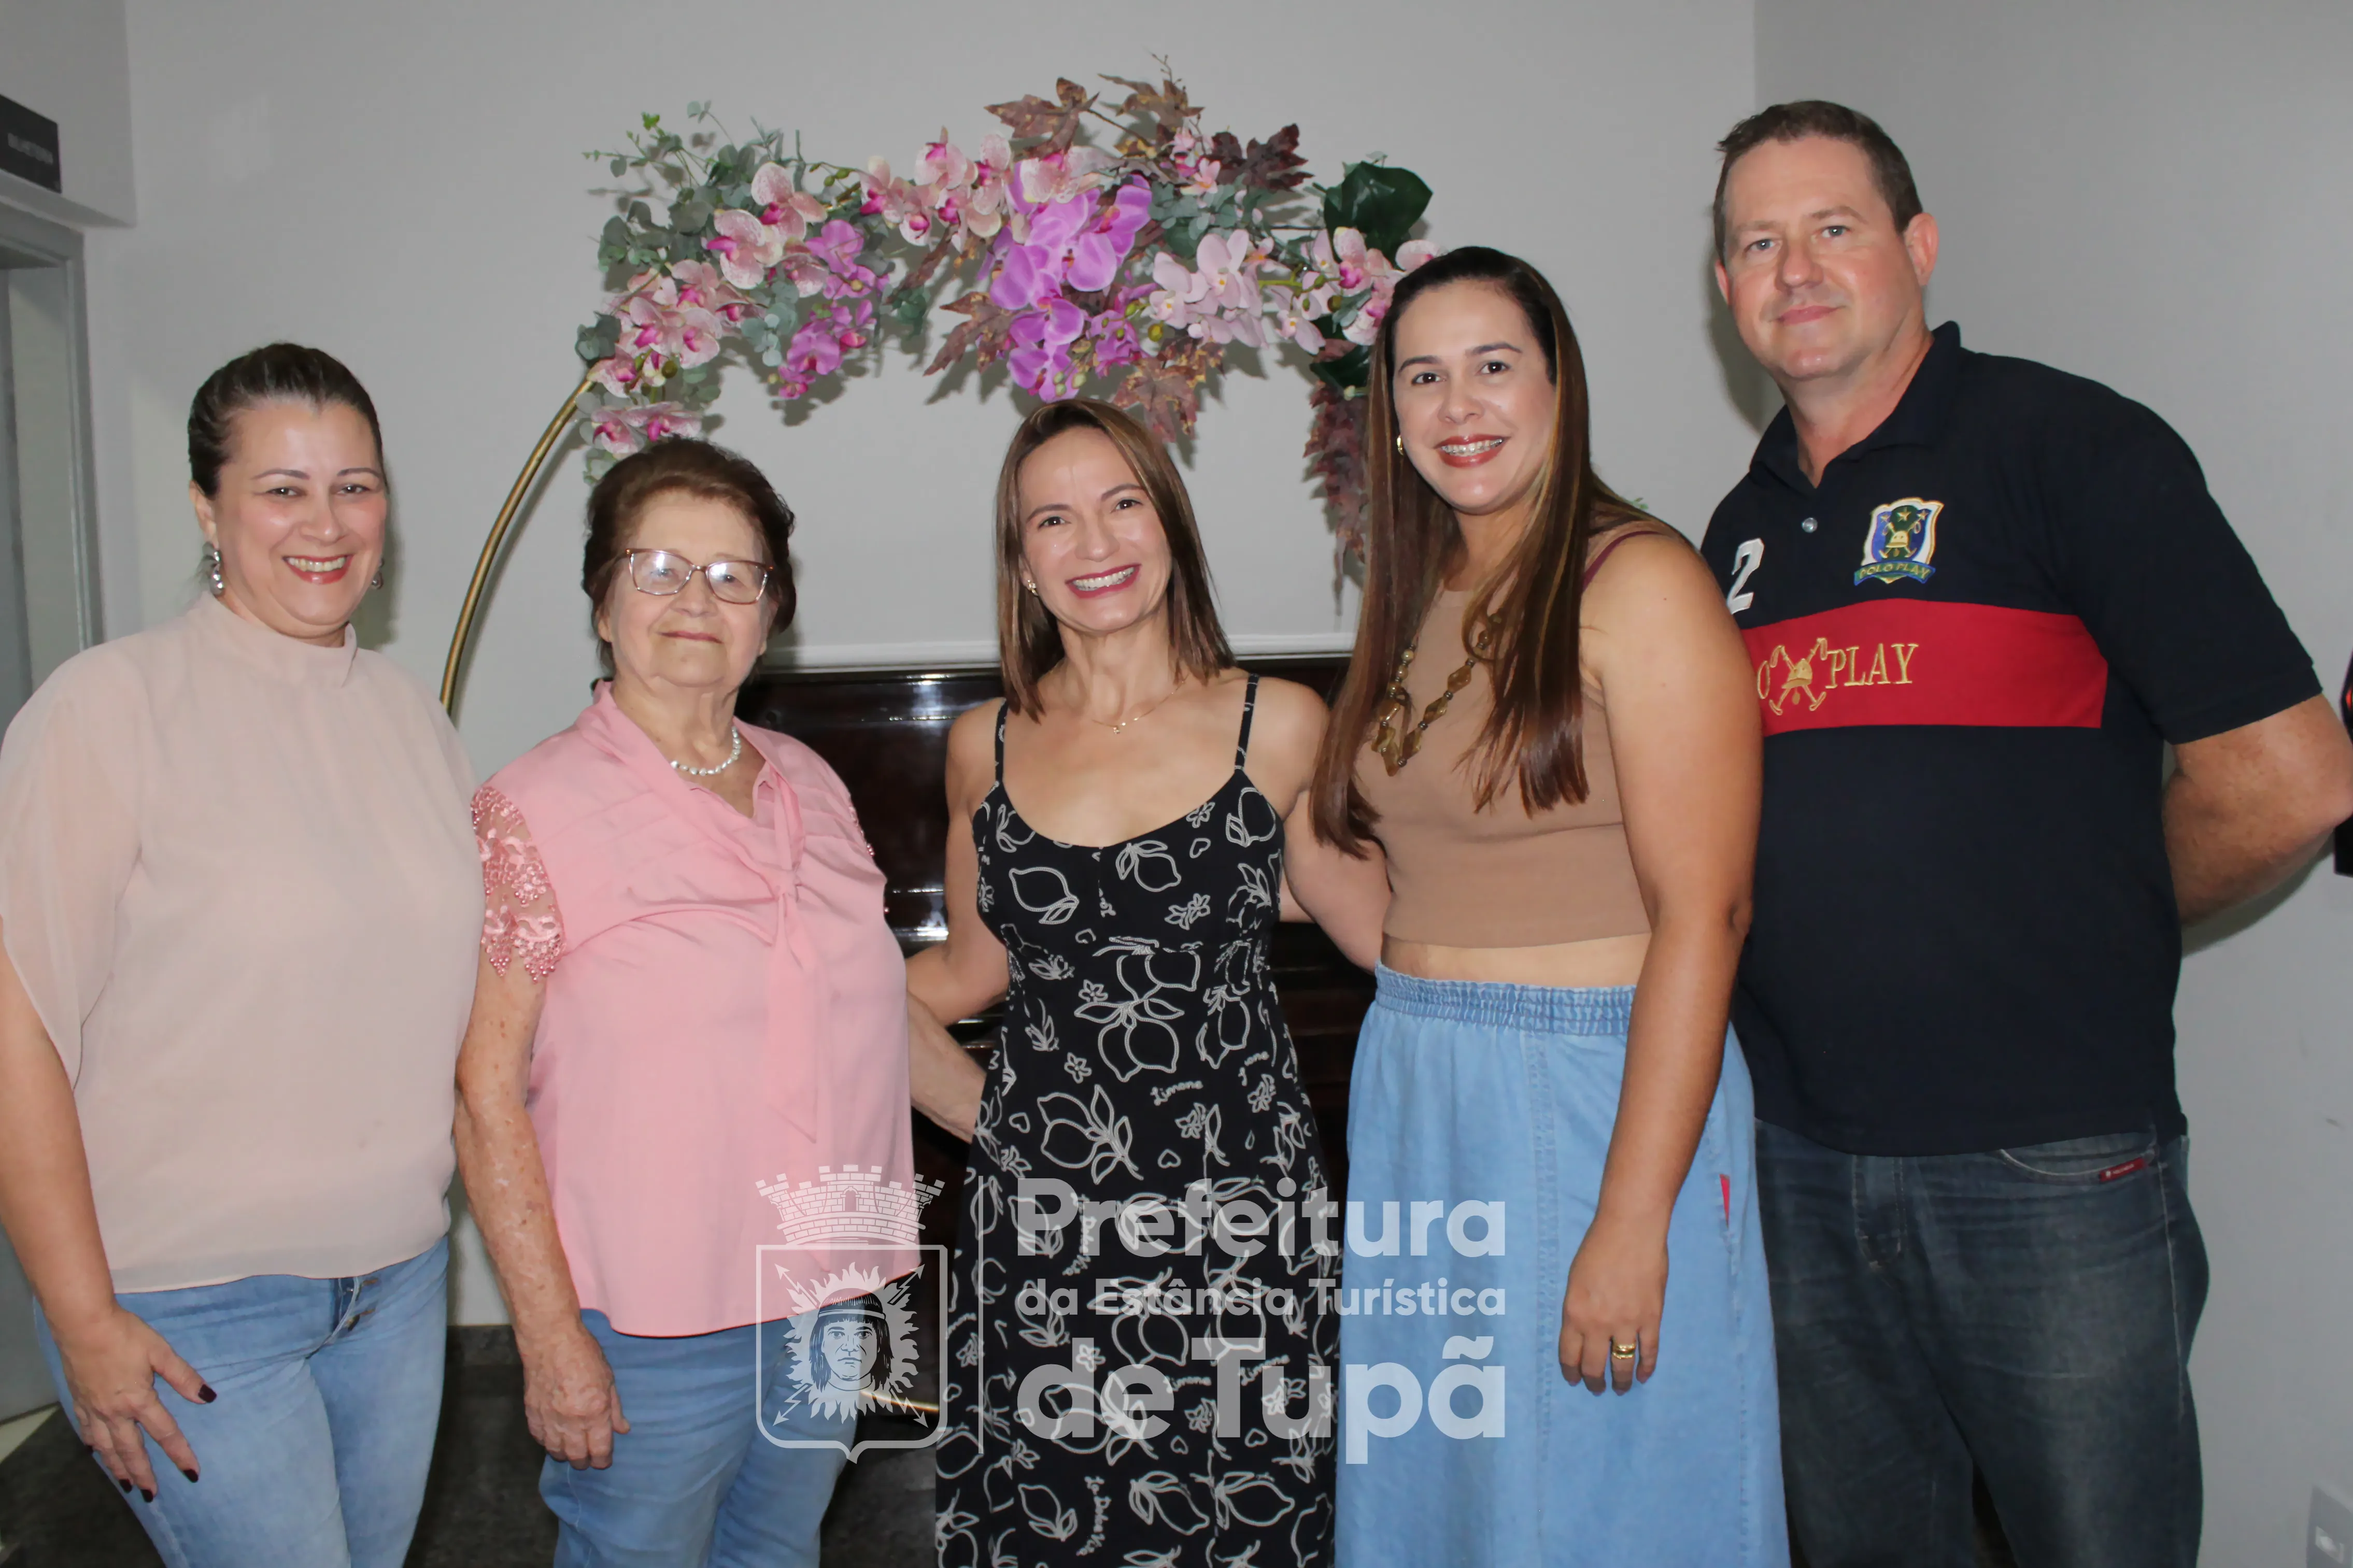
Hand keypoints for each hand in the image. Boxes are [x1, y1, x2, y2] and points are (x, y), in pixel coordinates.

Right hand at [53, 1305, 211, 1497]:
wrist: (82, 1325)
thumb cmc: (124, 1334)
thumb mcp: (160, 1352)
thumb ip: (183, 1376)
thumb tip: (206, 1397)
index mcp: (138, 1400)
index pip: (165, 1433)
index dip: (179, 1454)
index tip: (191, 1473)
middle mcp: (114, 1412)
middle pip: (131, 1450)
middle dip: (143, 1473)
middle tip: (150, 1494)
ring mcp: (93, 1409)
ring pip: (105, 1447)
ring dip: (116, 1467)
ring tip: (125, 1484)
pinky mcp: (79, 1402)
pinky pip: (86, 1432)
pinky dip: (93, 1446)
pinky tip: (95, 1453)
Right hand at [520, 1319, 628, 1468]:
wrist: (550, 1340)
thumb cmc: (584, 1354)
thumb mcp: (608, 1379)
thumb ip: (615, 1408)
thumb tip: (622, 1429)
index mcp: (595, 1412)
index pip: (599, 1450)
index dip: (602, 1460)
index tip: (603, 1461)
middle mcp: (572, 1421)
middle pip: (577, 1456)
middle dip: (584, 1461)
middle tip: (587, 1460)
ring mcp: (549, 1419)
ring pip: (556, 1451)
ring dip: (565, 1455)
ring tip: (571, 1451)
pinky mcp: (532, 1414)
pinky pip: (539, 1438)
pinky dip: (547, 1443)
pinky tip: (553, 1439)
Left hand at [1558, 1212, 1667, 1393]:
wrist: (1630, 1230)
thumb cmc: (1598, 1248)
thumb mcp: (1575, 1280)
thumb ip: (1578, 1309)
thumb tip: (1584, 1331)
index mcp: (1574, 1313)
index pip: (1569, 1355)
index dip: (1572, 1372)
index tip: (1574, 1380)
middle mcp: (1598, 1324)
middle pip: (1594, 1365)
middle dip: (1594, 1382)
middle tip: (1597, 1388)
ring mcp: (1627, 1323)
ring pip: (1622, 1364)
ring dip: (1621, 1381)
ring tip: (1620, 1389)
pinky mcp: (1651, 1319)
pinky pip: (1648, 1352)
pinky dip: (1647, 1368)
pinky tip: (1643, 1376)